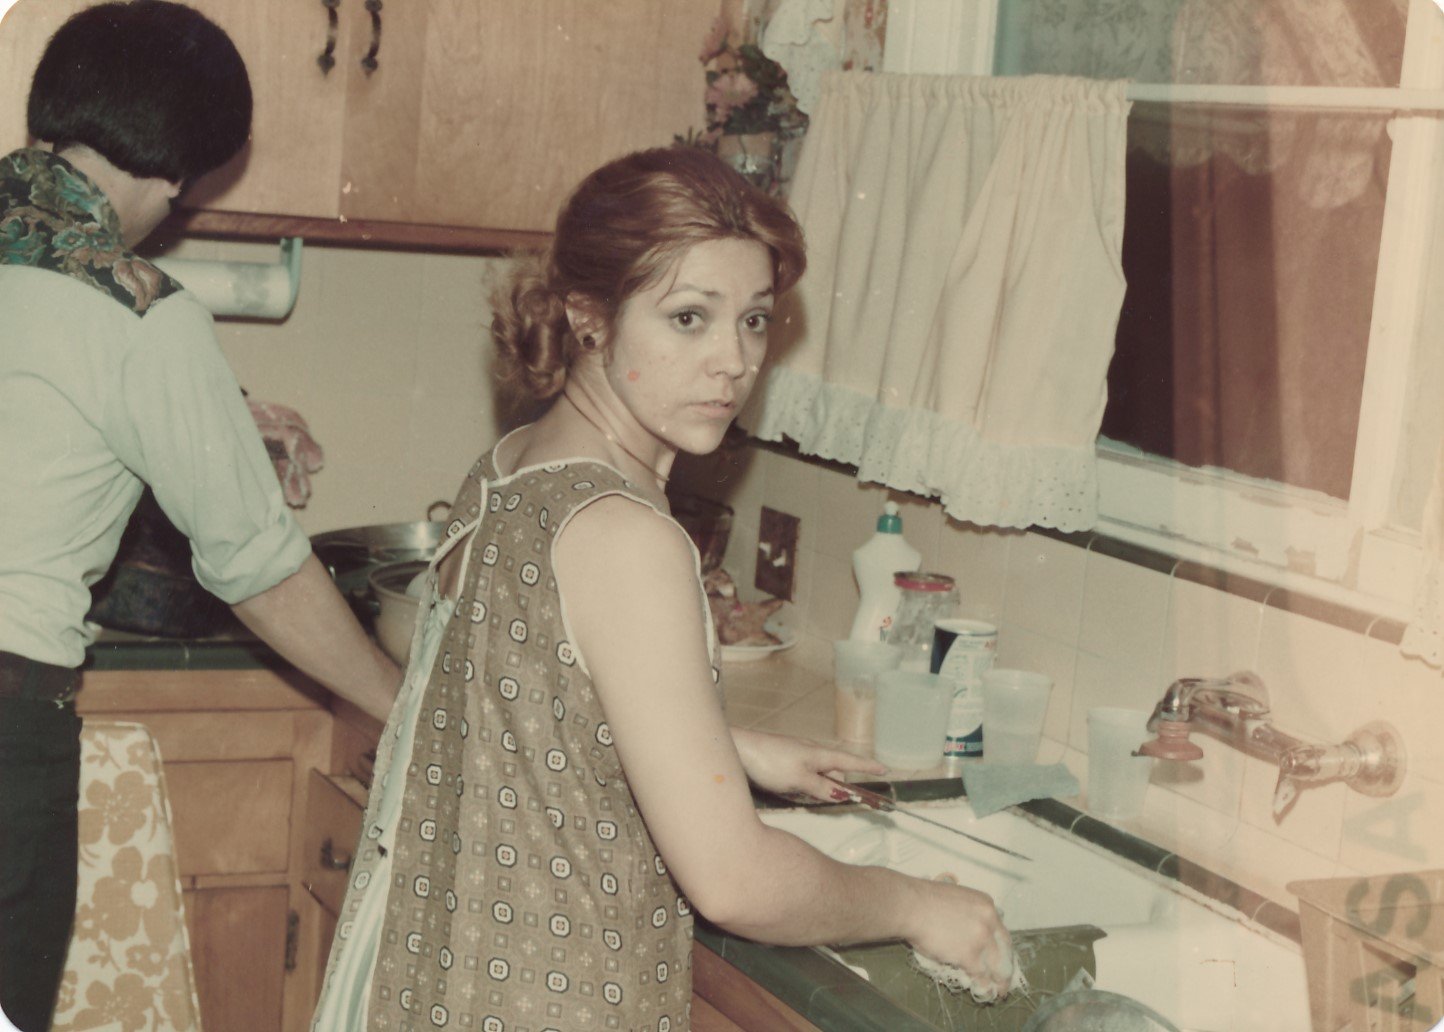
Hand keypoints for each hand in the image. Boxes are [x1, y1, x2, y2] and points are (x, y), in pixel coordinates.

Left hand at [730, 728, 885, 801]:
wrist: (738, 748)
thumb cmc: (770, 762)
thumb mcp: (799, 779)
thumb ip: (821, 789)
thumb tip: (844, 795)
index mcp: (819, 754)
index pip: (849, 761)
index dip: (867, 767)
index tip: (885, 770)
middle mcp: (810, 752)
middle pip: (833, 770)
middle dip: (838, 784)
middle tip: (837, 798)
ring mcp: (796, 755)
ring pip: (816, 773)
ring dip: (817, 787)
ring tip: (803, 794)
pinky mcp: (783, 760)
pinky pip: (802, 774)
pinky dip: (803, 784)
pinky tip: (789, 790)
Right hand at [904, 878, 1015, 1001]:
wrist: (911, 906)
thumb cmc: (923, 900)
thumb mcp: (955, 898)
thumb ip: (967, 913)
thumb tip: (965, 928)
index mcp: (985, 904)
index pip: (1000, 929)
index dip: (1001, 947)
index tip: (1000, 957)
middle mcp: (989, 920)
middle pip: (1005, 948)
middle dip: (1006, 966)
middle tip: (1004, 978)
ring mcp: (981, 938)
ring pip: (997, 965)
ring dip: (999, 981)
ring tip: (999, 991)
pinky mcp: (969, 955)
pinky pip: (981, 975)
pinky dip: (984, 985)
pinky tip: (985, 991)